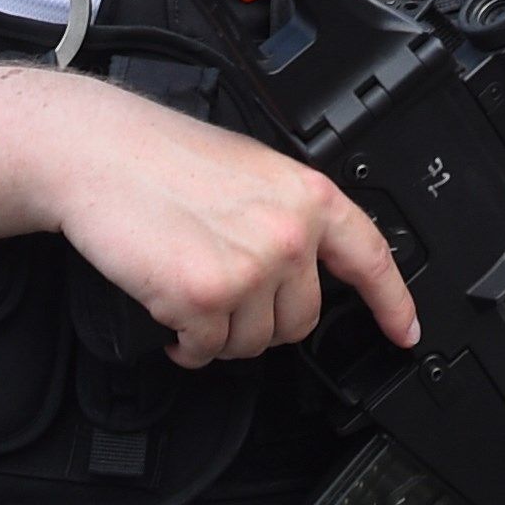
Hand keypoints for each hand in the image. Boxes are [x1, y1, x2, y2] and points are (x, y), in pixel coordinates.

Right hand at [37, 79, 419, 366]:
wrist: (100, 153)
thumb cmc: (162, 157)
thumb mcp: (253, 171)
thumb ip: (289, 216)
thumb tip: (307, 266)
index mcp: (308, 196)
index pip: (371, 258)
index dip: (392, 303)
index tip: (404, 332)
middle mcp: (288, 234)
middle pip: (301, 320)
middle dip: (261, 319)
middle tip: (225, 290)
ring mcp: (249, 268)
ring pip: (252, 342)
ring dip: (219, 331)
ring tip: (191, 289)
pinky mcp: (204, 298)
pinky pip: (206, 351)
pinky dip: (186, 345)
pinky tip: (169, 310)